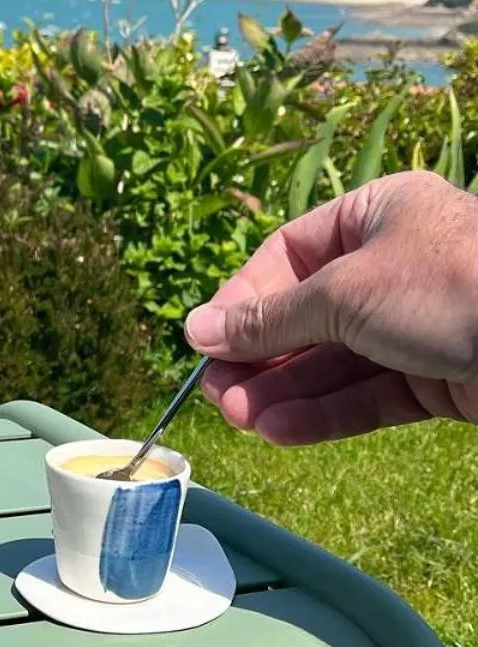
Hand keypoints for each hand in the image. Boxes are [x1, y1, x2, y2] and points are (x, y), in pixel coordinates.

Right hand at [183, 171, 477, 443]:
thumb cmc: (450, 286)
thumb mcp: (345, 292)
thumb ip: (271, 318)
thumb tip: (196, 330)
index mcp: (378, 215)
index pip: (289, 255)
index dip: (244, 299)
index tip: (204, 342)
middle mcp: (397, 265)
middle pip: (309, 314)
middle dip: (260, 356)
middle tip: (217, 394)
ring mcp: (420, 325)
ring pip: (336, 361)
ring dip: (284, 391)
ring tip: (240, 420)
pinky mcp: (440, 379)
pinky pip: (369, 395)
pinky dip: (324, 412)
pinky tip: (280, 431)